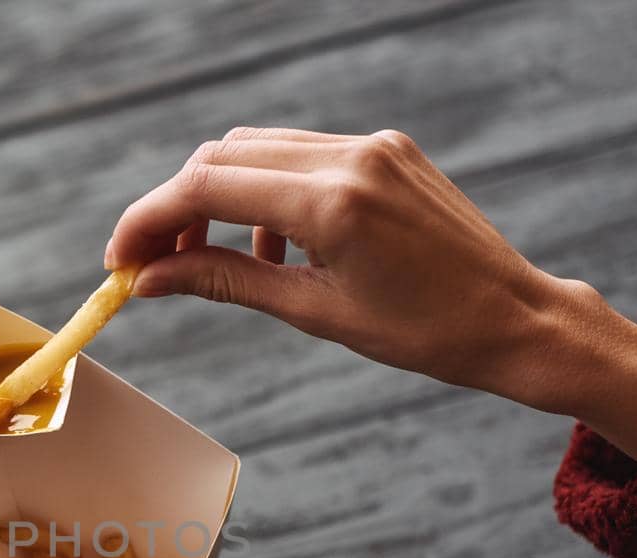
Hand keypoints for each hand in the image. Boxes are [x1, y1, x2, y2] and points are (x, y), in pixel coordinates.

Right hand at [105, 127, 636, 466]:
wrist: (516, 319)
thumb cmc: (424, 333)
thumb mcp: (314, 312)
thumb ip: (226, 283)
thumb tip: (150, 280)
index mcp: (332, 202)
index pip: (205, 186)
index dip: (148, 220)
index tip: (119, 261)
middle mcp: (350, 156)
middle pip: (222, 157)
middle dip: (175, 208)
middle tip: (152, 266)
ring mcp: (372, 146)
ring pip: (258, 149)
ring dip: (217, 198)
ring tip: (212, 261)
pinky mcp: (388, 149)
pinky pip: (302, 155)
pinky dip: (266, 193)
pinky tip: (273, 247)